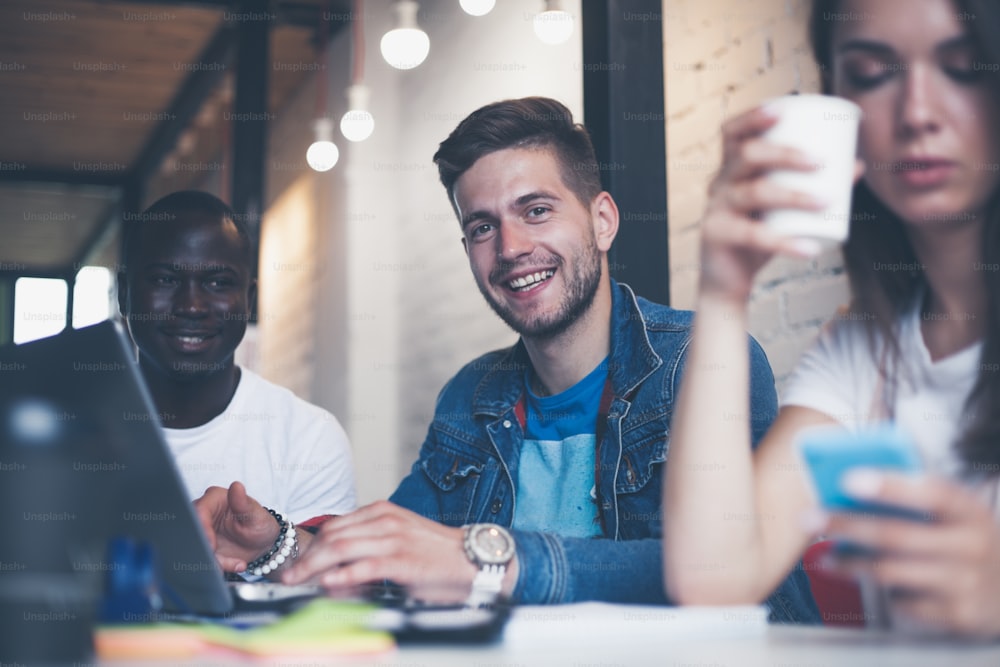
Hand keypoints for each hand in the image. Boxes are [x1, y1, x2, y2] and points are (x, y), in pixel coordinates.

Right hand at [193, 481, 281, 571]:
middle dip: (205, 549)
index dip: (203, 528)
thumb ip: (244, 503)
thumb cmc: (260, 523)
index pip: (200, 511)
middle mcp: (204, 514)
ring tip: (237, 564)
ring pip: (195, 547)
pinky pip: (201, 559)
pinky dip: (217, 566)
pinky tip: (237, 565)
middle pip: (192, 531)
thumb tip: (236, 486)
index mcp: (215, 498)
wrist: (263, 545)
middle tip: (221, 561)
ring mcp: (201, 532)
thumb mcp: (257, 514)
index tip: (211, 545)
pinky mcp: (202, 548)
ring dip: (214, 561)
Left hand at [281, 501, 508, 603]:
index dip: (310, 547)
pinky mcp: (403, 560)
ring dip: (314, 568)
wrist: (473, 559)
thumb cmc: (436, 555)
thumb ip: (368, 551)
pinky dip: (342, 575)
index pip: (334, 526)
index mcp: (382, 513)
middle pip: (331, 536)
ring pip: (341, 548)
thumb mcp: (398, 543)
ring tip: (298, 583)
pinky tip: (328, 584)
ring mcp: (394, 539)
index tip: (295, 565)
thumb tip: (336, 572)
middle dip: (304, 559)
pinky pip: (365, 566)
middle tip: (288, 578)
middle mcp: (385, 520)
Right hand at [699, 105, 860, 301]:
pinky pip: (753, 236)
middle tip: (821, 162)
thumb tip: (857, 165)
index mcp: (732, 168)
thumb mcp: (783, 208)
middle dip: (785, 153)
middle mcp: (719, 183)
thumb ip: (816, 185)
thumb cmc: (757, 236)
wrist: (728, 280)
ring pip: (753, 192)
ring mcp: (715, 209)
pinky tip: (809, 248)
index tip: (782, 110)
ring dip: (793, 194)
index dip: (753, 117)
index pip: (733, 132)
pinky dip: (784, 243)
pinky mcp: (717, 236)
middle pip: (747, 155)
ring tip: (826, 201)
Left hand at [822, 470, 999, 637]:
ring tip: (822, 557)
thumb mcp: (957, 512)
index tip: (848, 478)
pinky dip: (876, 589)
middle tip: (808, 517)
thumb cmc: (967, 538)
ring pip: (892, 572)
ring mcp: (964, 583)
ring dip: (849, 563)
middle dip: (847, 525)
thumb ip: (916, 496)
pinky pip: (903, 602)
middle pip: (897, 535)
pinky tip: (857, 578)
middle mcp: (970, 546)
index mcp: (970, 511)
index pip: (931, 492)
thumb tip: (850, 483)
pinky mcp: (955, 614)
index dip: (890, 486)